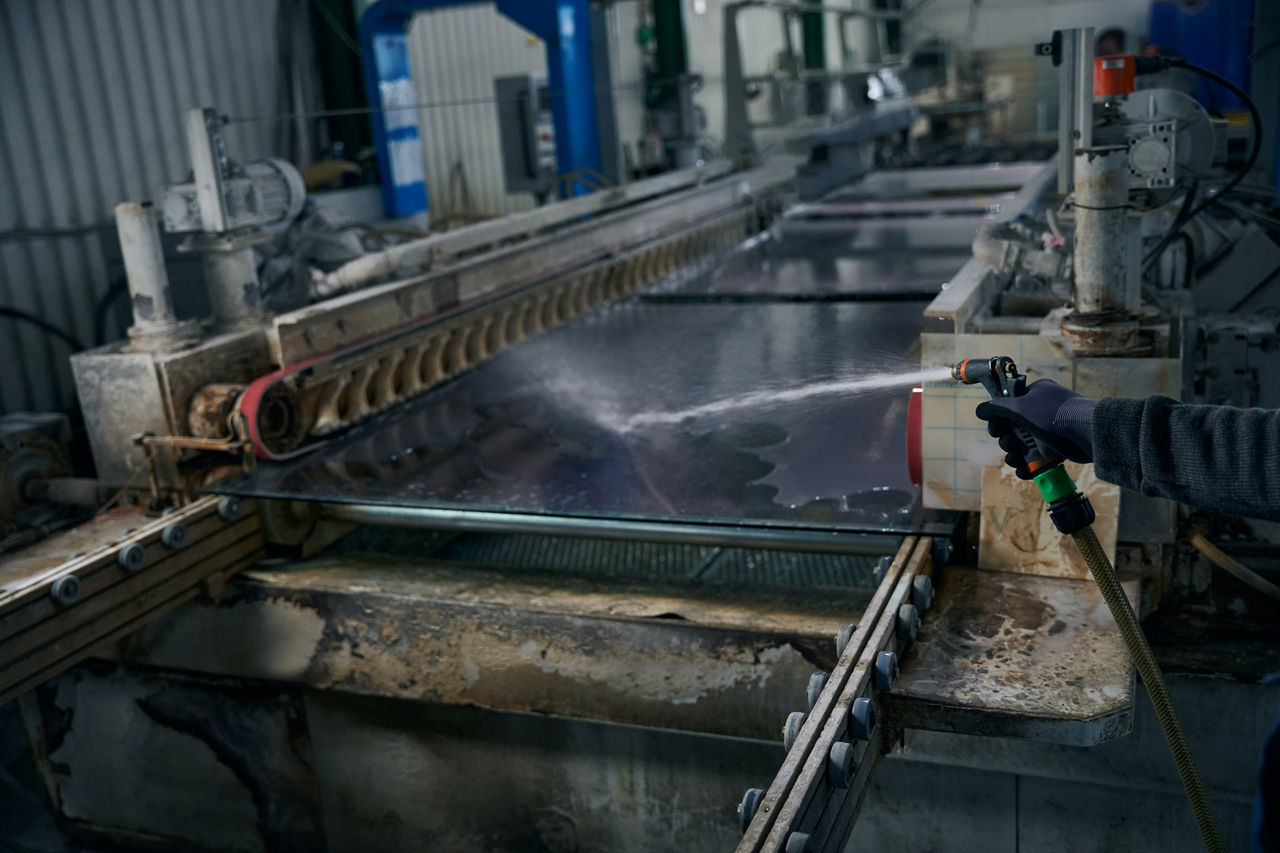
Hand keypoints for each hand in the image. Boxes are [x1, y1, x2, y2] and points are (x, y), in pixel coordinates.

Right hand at [975, 379, 1095, 477]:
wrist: (1086, 432)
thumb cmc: (1053, 414)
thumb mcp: (1019, 407)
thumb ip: (997, 408)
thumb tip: (980, 409)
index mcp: (1035, 394)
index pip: (1009, 405)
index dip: (999, 419)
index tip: (996, 429)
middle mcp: (1041, 410)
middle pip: (1013, 428)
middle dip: (1007, 440)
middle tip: (1009, 444)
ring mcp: (1049, 429)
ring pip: (1024, 445)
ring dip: (1014, 455)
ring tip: (1015, 461)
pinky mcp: (1056, 447)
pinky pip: (1037, 457)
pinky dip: (1028, 466)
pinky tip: (1023, 472)